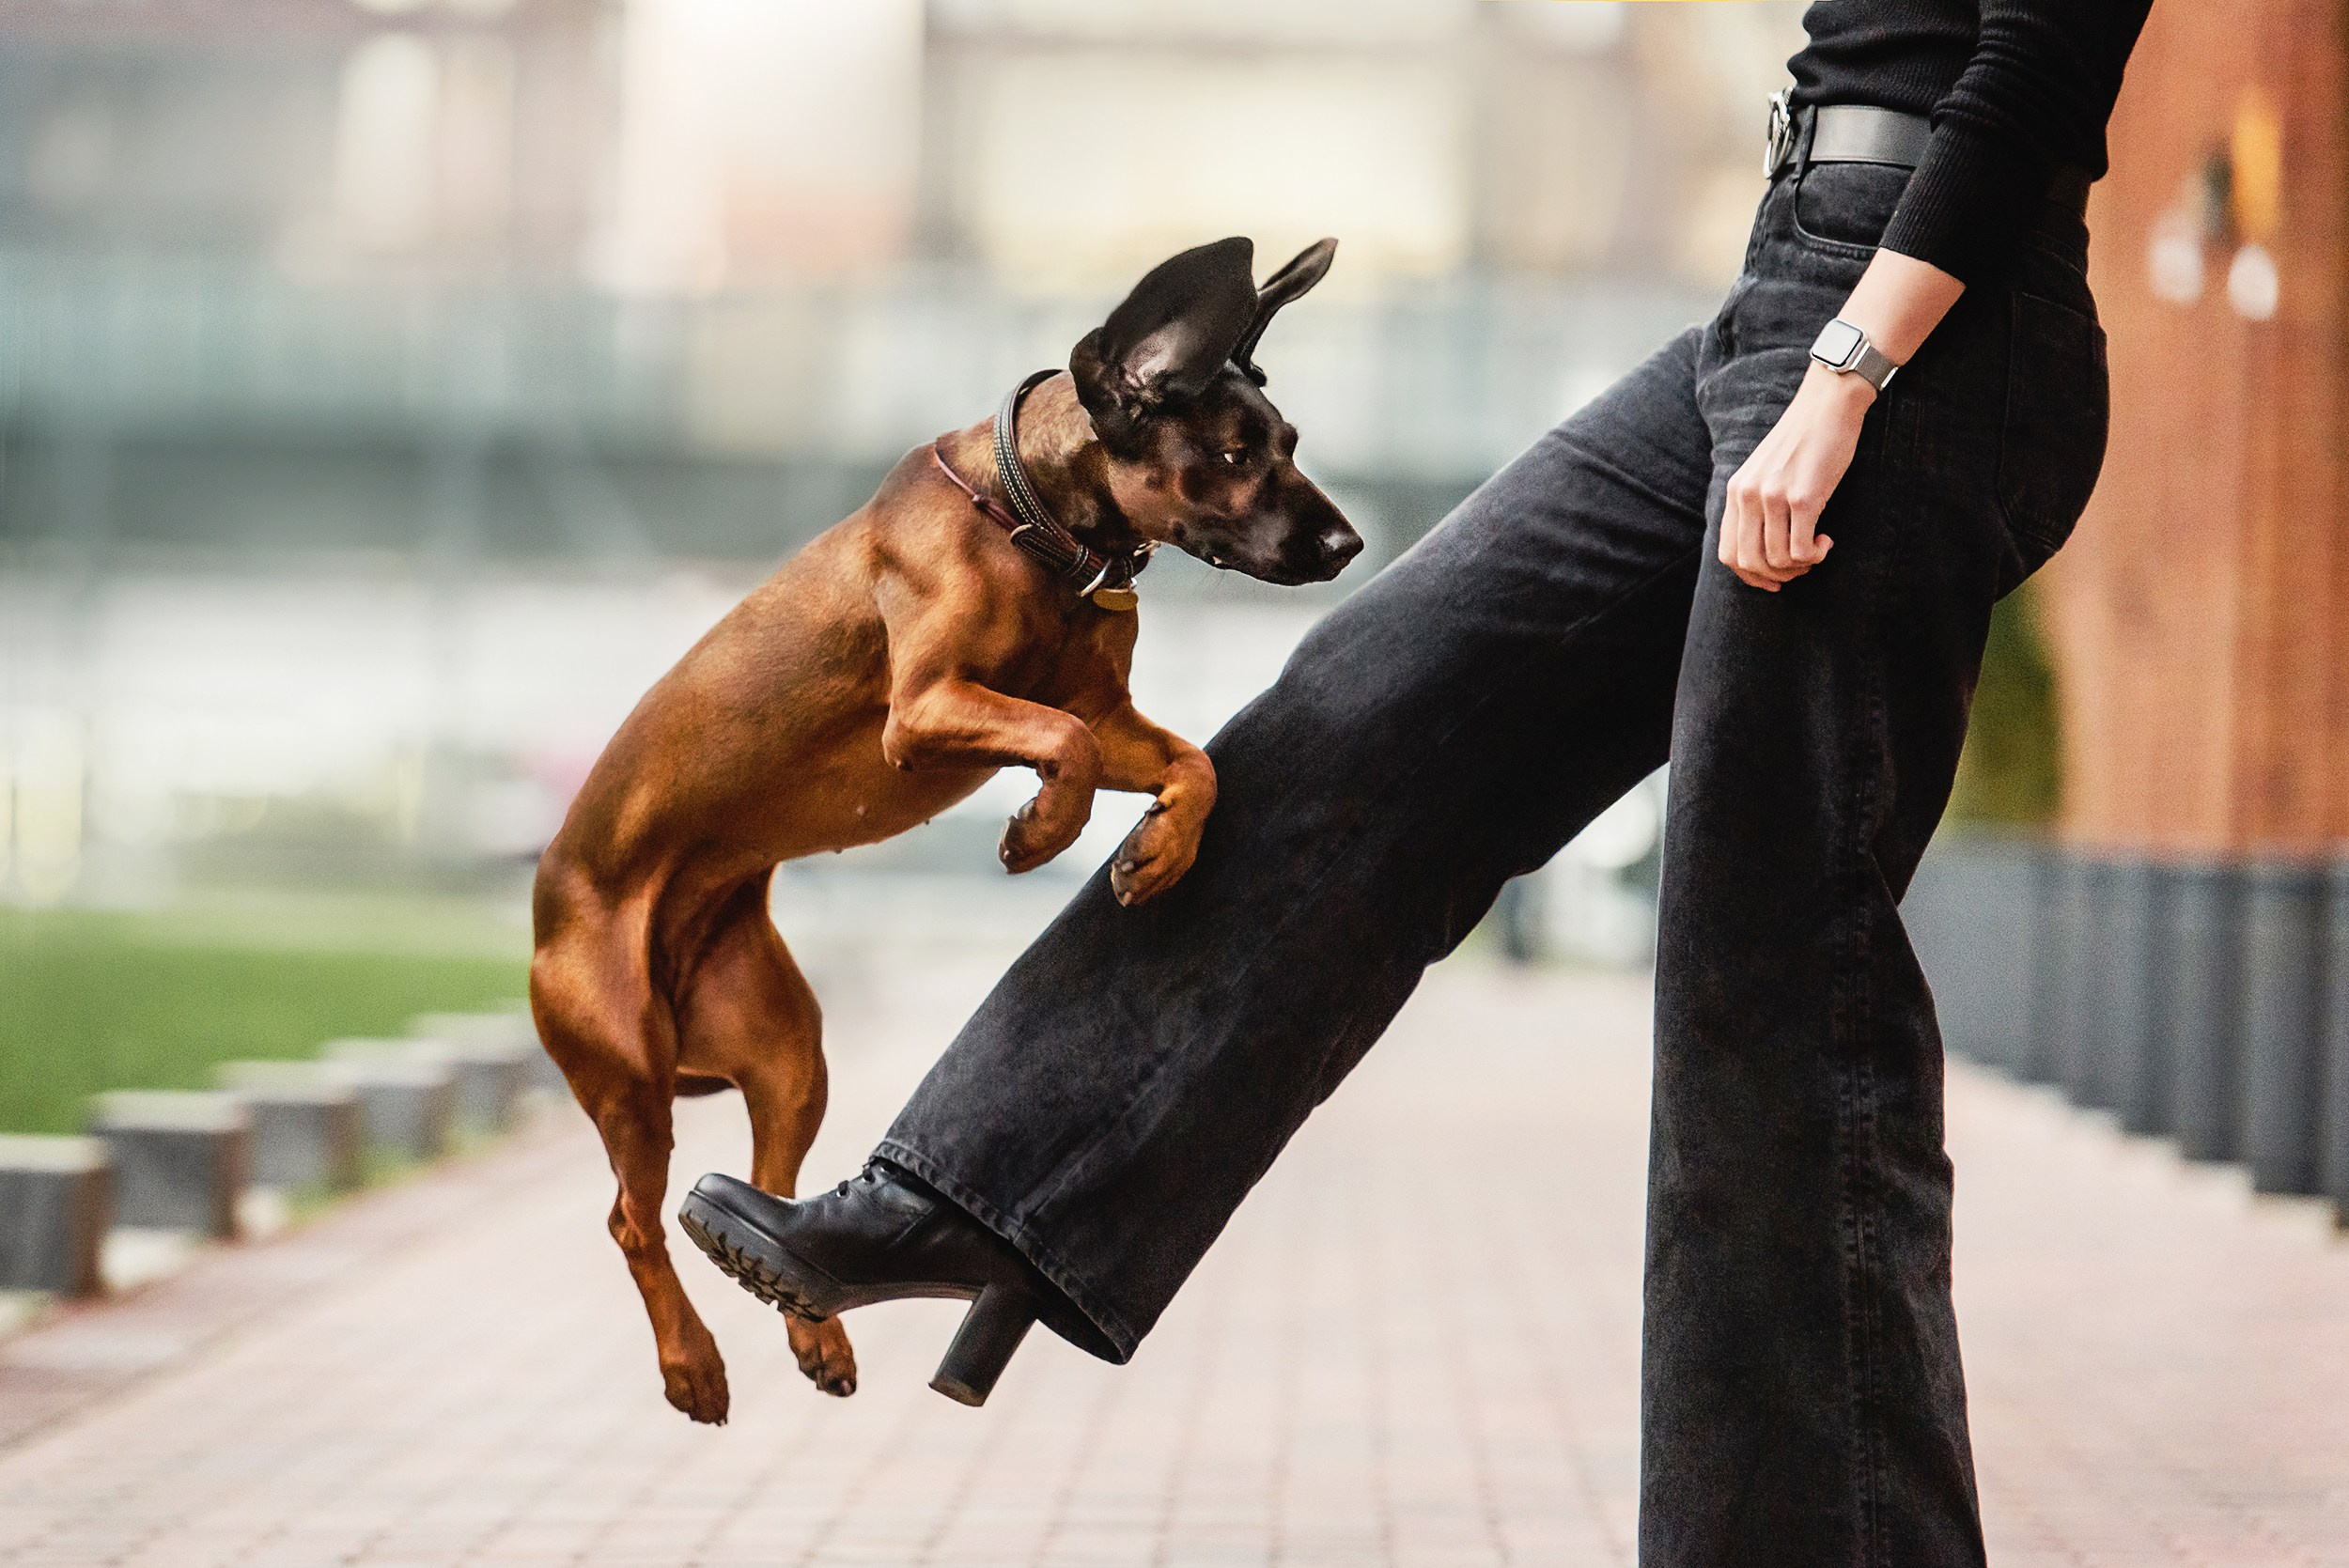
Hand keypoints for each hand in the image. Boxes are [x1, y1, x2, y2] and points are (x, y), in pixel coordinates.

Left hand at [1719, 361, 1873, 591]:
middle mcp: (1748, 495)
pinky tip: (1826, 541)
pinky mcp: (1803, 497)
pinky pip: (1801, 550)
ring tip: (1817, 550)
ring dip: (1801, 566)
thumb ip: (1755, 503)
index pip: (1728, 554)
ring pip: (1777, 560)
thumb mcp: (1764, 471)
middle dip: (1777, 576)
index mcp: (1735, 491)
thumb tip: (1763, 549)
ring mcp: (1773, 497)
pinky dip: (1815, 556)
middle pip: (1750, 563)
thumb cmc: (1803, 440)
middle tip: (1802, 566)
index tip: (1774, 580)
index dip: (1750, 577)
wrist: (1827, 405)